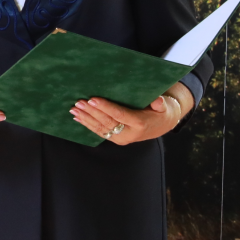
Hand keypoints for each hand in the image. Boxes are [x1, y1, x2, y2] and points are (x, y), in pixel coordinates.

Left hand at [71, 84, 189, 144]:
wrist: (161, 126)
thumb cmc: (161, 112)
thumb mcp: (165, 107)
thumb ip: (161, 104)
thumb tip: (159, 100)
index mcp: (139, 123)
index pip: (119, 115)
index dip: (105, 107)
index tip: (93, 99)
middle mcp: (128, 133)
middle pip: (107, 122)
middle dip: (91, 112)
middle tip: (79, 102)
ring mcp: (121, 138)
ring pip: (100, 128)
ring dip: (86, 118)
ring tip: (74, 109)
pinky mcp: (115, 139)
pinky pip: (99, 132)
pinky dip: (87, 125)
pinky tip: (77, 118)